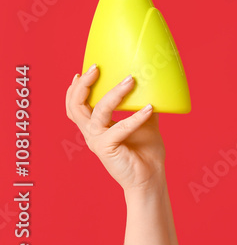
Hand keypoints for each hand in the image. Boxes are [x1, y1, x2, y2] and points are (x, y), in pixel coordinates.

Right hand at [65, 65, 164, 192]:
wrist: (150, 176)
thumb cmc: (145, 151)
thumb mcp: (144, 121)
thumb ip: (142, 105)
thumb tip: (153, 85)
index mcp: (96, 126)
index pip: (76, 106)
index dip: (75, 89)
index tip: (83, 70)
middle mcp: (92, 133)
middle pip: (76, 106)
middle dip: (83, 85)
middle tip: (96, 68)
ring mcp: (97, 141)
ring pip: (97, 112)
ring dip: (114, 94)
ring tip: (130, 80)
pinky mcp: (107, 149)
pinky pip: (119, 128)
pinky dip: (135, 117)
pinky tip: (149, 108)